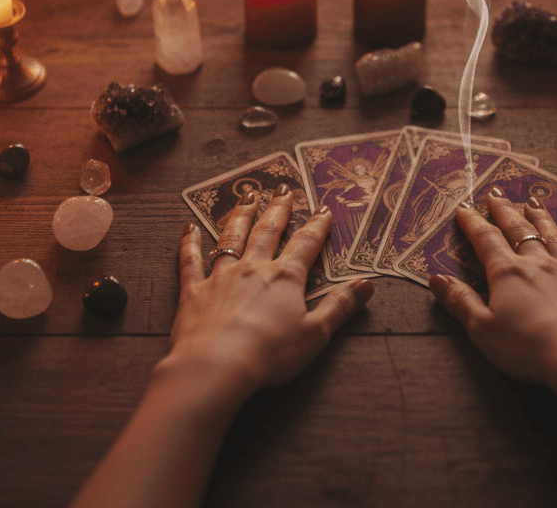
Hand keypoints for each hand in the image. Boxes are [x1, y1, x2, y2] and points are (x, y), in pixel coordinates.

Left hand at [163, 185, 374, 397]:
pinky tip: (189, 228)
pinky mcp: (194, 291)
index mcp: (285, 278)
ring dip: (241, 215)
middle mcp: (253, 268)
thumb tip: (367, 285)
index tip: (323, 209)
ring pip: (232, 237)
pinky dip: (189, 243)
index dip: (316, 226)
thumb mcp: (316, 333)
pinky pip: (190, 261)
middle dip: (278, 210)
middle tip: (283, 189)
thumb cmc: (270, 354)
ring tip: (247, 196)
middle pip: (268, 231)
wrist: (217, 366)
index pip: (305, 244)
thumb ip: (340, 306)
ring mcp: (221, 276)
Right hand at [429, 189, 556, 392]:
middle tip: (496, 193)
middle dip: (504, 211)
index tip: (464, 207)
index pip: (486, 240)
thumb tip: (437, 279)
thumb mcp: (482, 329)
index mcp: (508, 273)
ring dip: (543, 219)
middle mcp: (539, 264)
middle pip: (518, 231)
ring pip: (554, 237)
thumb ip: (460, 302)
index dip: (473, 223)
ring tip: (534, 202)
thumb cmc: (527, 348)